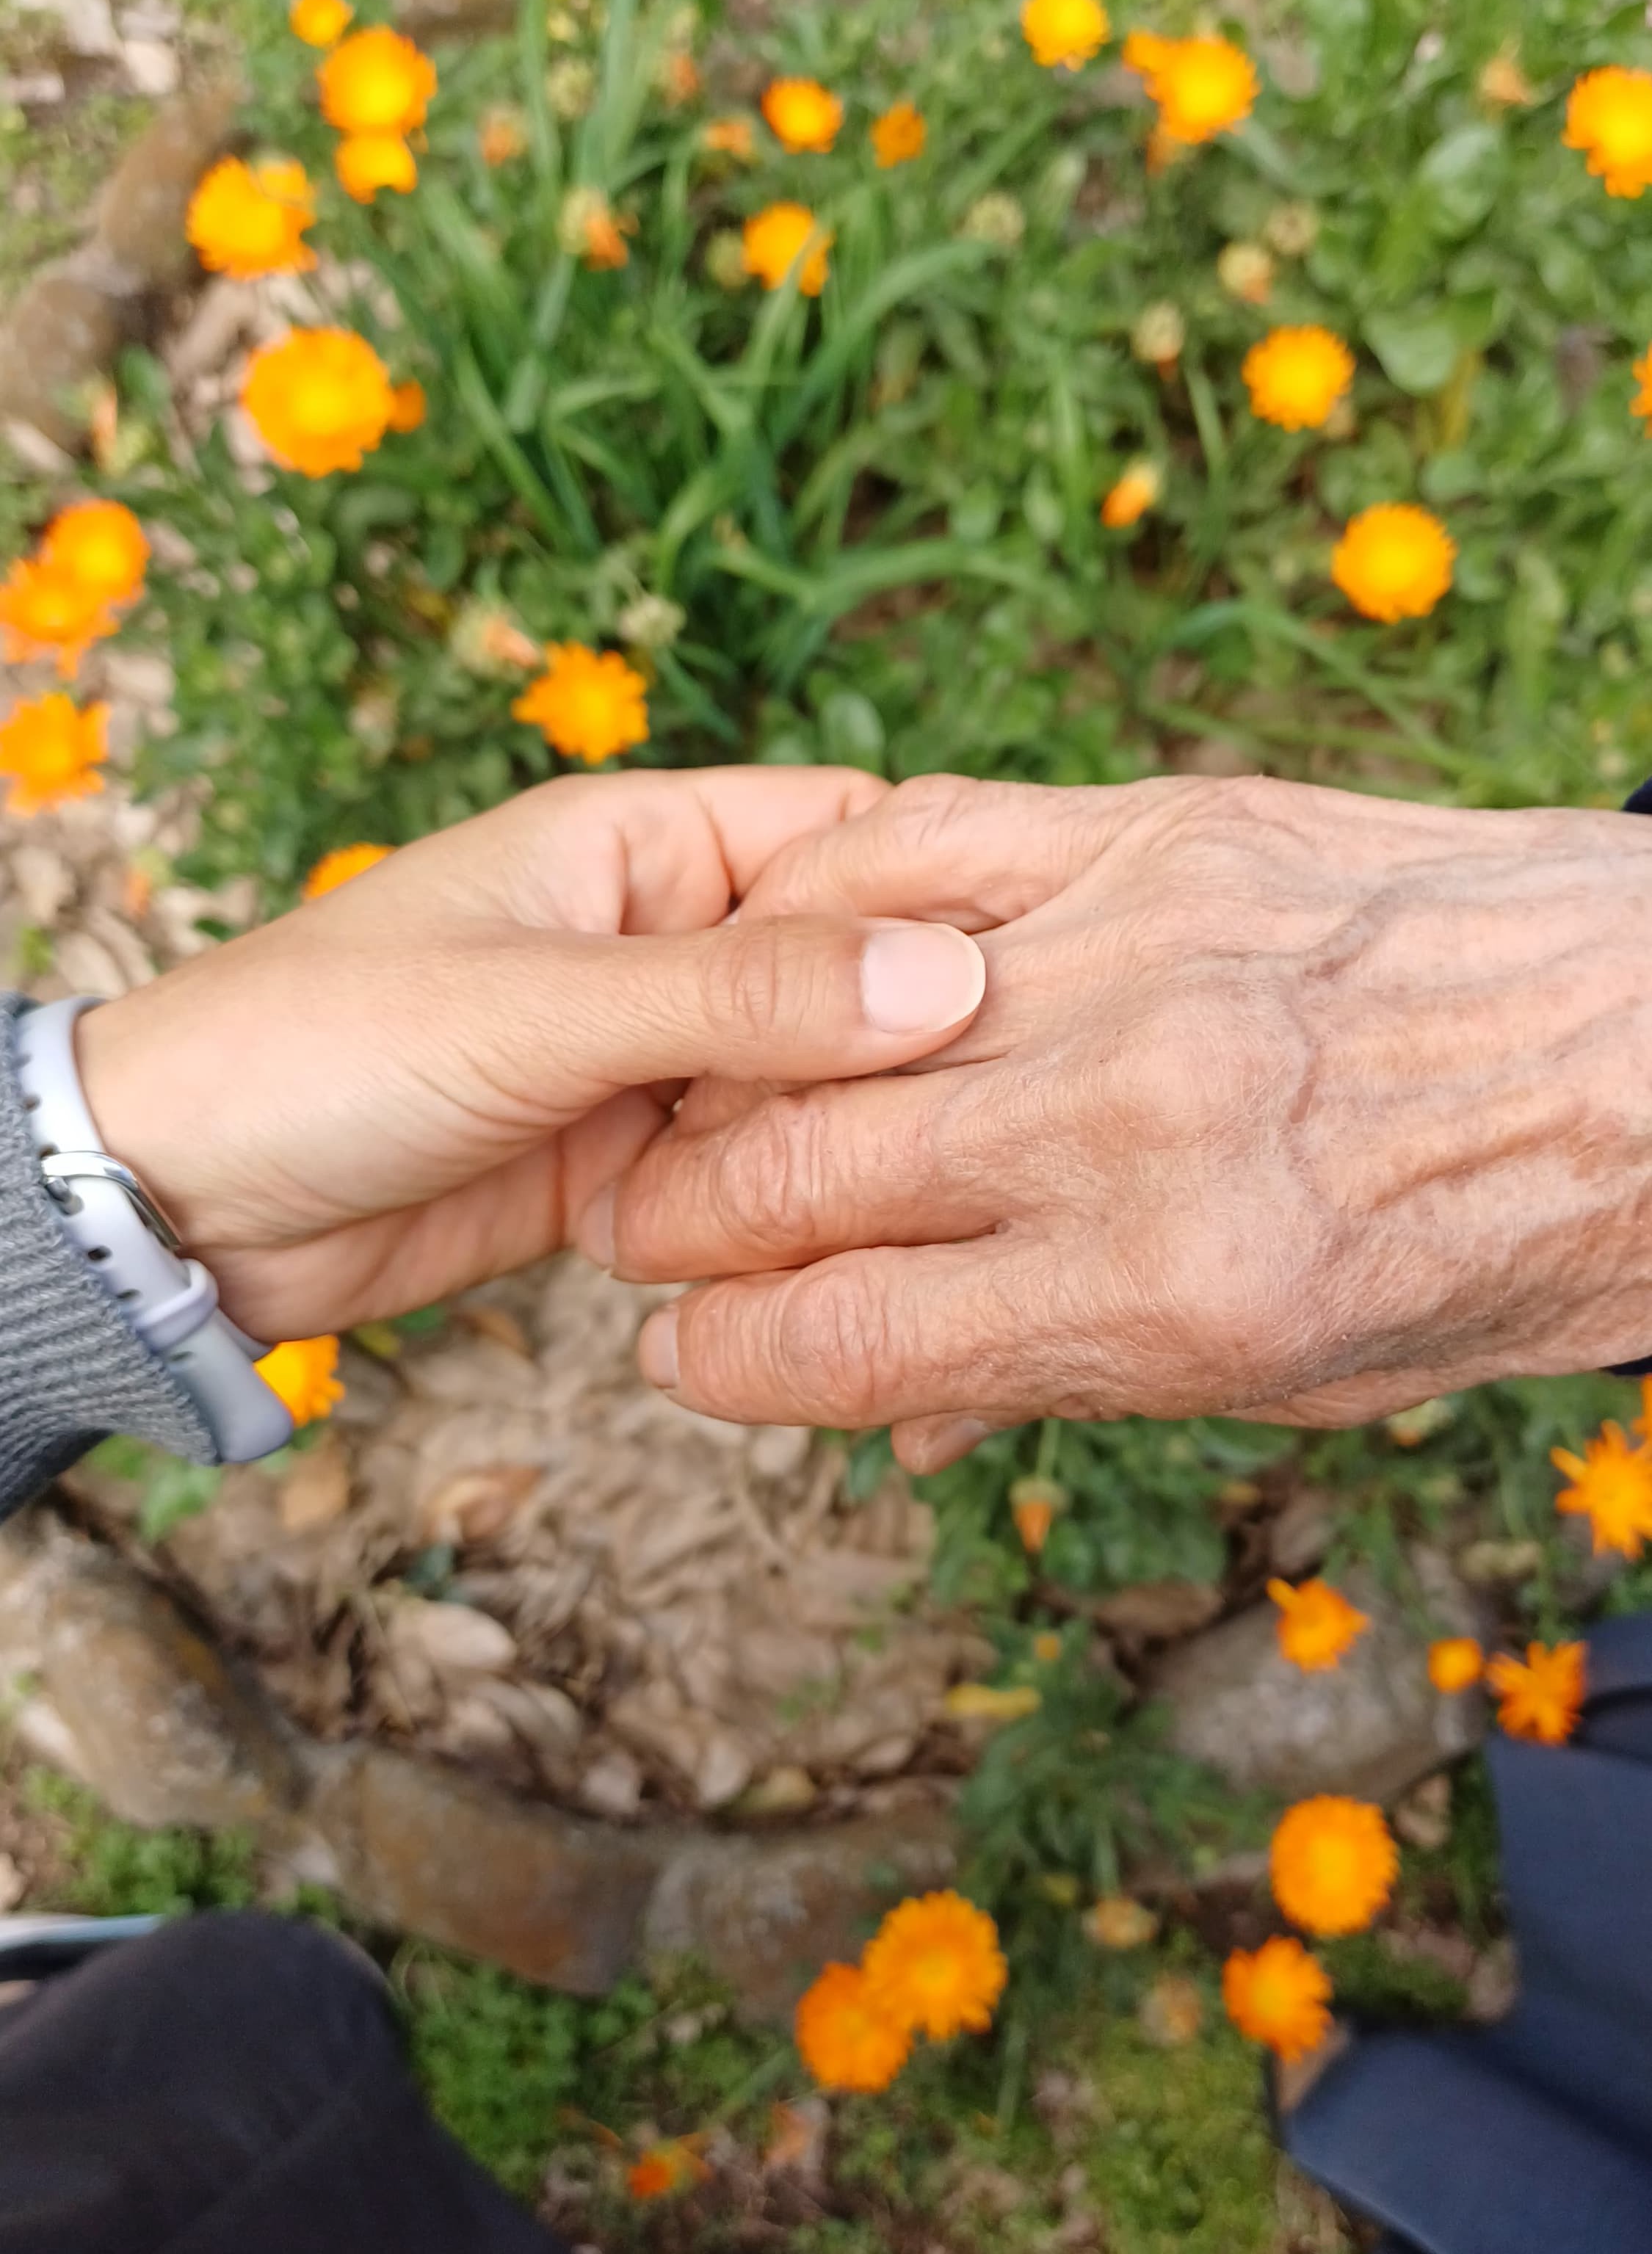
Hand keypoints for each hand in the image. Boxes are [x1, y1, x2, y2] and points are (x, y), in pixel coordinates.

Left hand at [74, 767, 986, 1340]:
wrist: (178, 1200)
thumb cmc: (316, 1048)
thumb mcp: (540, 1011)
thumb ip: (738, 998)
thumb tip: (941, 978)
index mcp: (641, 846)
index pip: (846, 836)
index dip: (943, 900)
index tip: (1044, 982)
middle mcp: (660, 942)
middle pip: (842, 978)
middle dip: (912, 1049)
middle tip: (1015, 1127)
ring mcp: (645, 1058)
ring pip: (804, 1092)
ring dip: (850, 1148)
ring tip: (948, 1209)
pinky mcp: (623, 1165)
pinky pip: (743, 1180)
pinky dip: (786, 1218)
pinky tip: (850, 1262)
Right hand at [589, 772, 1651, 1466]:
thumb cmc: (1484, 1237)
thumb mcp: (1297, 1377)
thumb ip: (1074, 1381)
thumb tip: (900, 1421)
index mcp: (1165, 1299)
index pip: (842, 1343)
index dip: (720, 1365)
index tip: (686, 1357)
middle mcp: (1128, 1128)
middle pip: (791, 1182)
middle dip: (680, 1229)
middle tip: (661, 1238)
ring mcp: (1135, 959)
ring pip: (820, 1021)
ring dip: (719, 1079)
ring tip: (704, 1110)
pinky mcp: (1156, 832)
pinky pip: (908, 847)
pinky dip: (813, 904)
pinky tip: (787, 958)